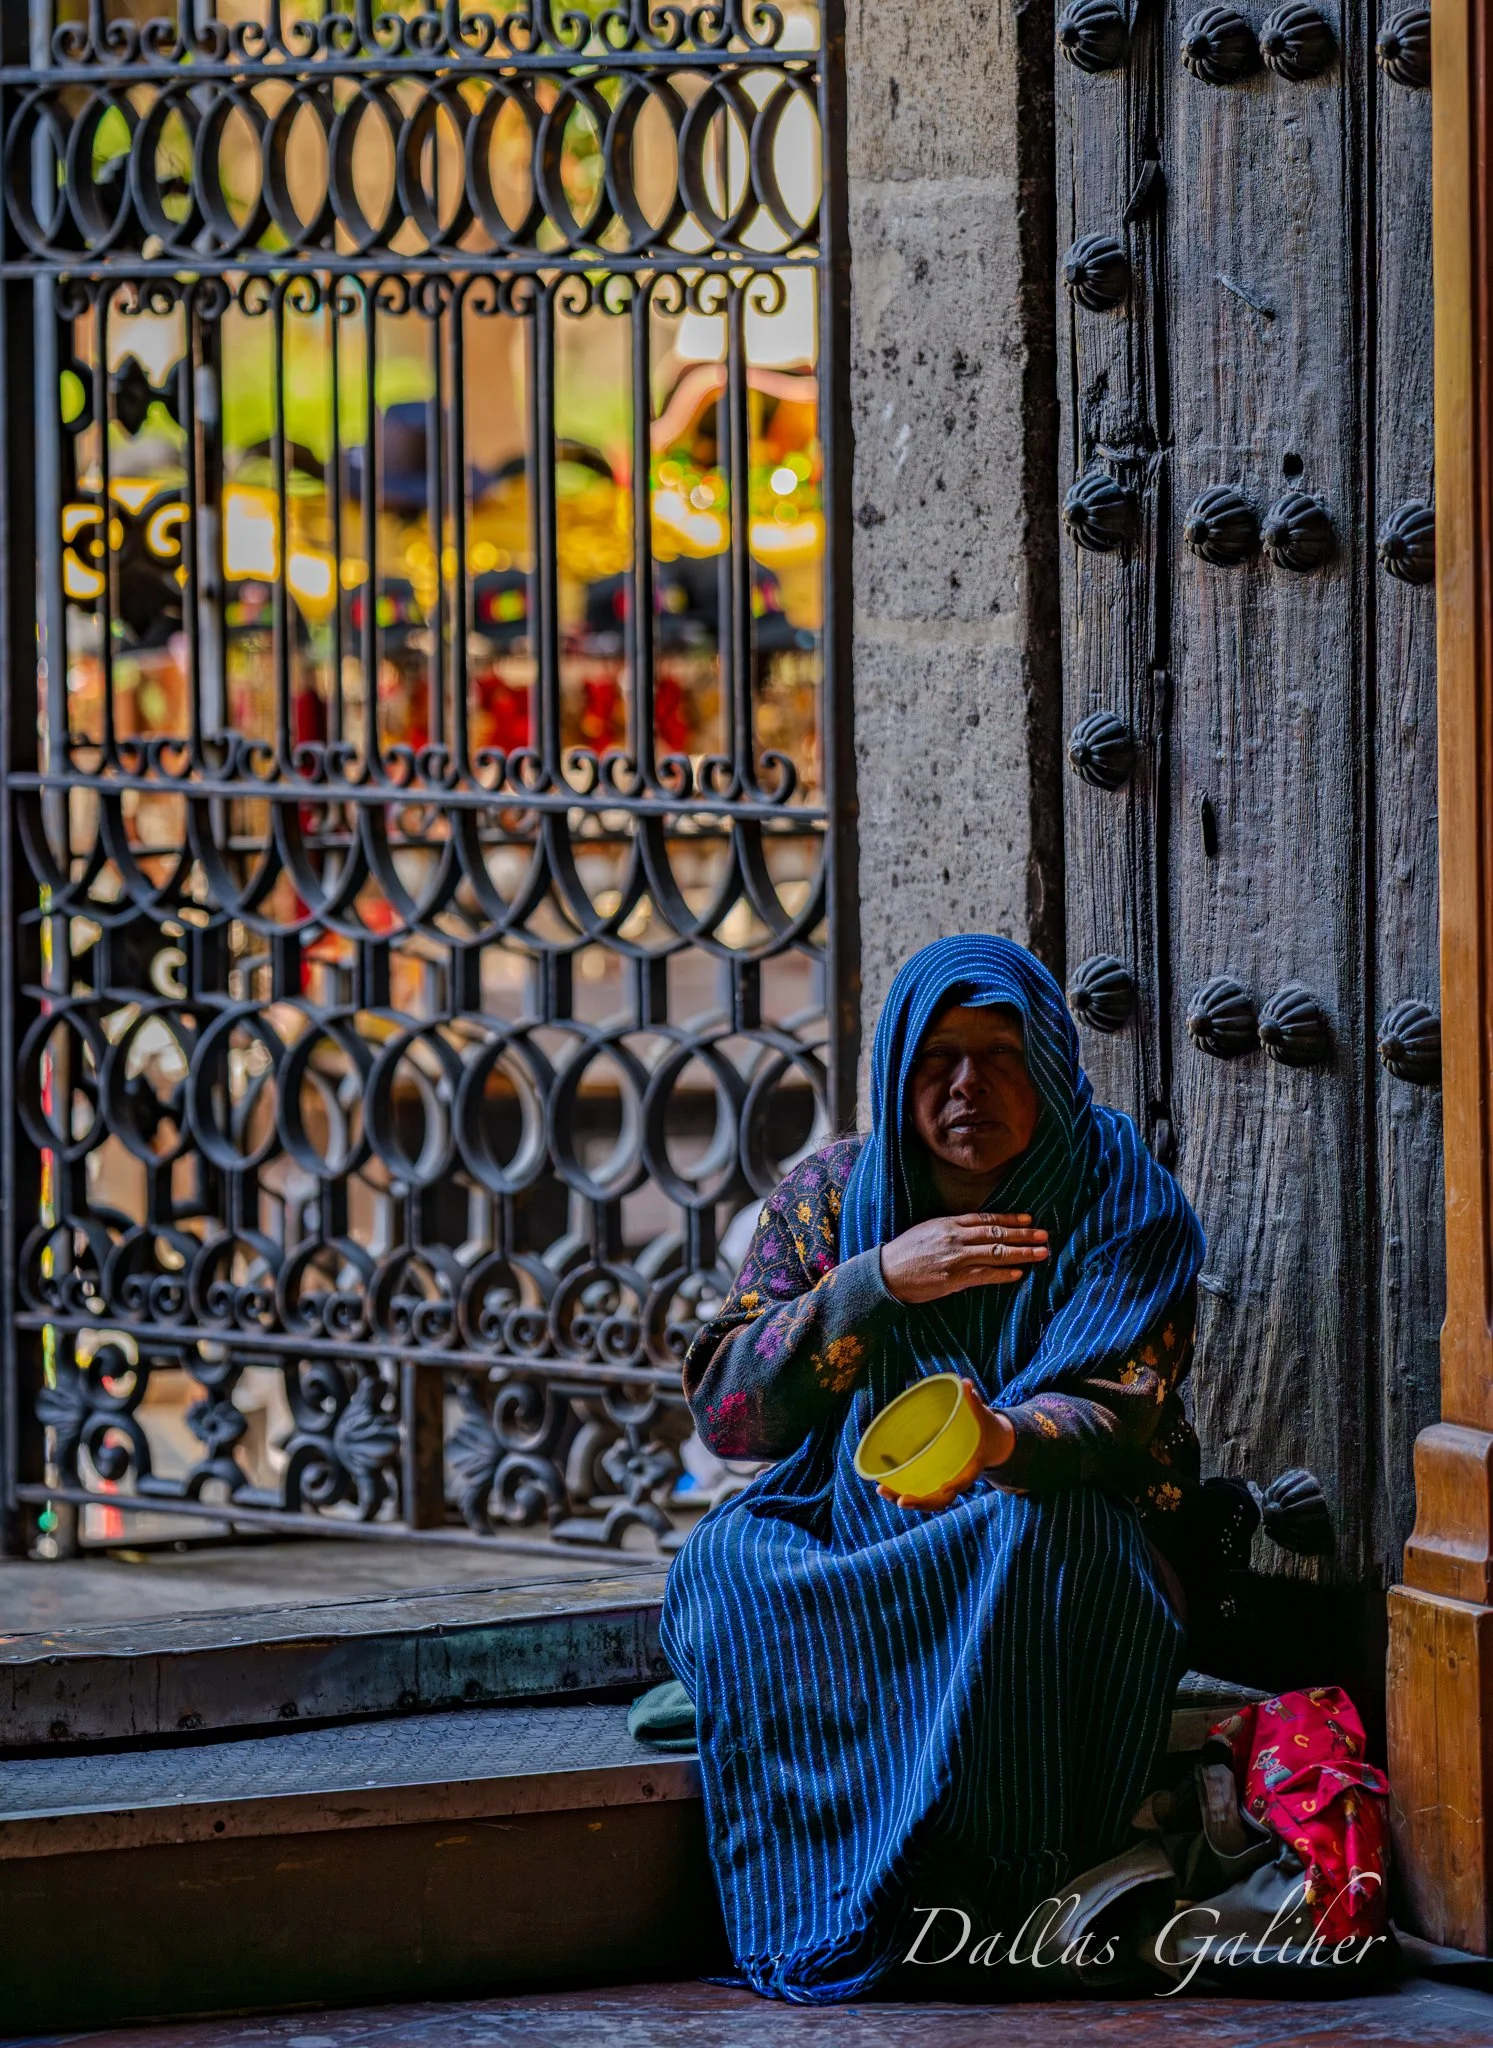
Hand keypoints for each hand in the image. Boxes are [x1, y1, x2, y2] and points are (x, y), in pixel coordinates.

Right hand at [878, 1212, 1048, 1305]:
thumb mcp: (929, 1230)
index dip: (1010, 1218)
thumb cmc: (906, 1251)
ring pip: (995, 1253)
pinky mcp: (953, 1279)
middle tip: (1044, 1236)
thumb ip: (954, 1229)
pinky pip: (983, 1276)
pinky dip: (1002, 1275)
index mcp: (949, 1224)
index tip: (1029, 1218)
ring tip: (1040, 1253)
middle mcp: (955, 1239)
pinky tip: (1018, 1274)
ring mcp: (955, 1259)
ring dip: (1021, 1254)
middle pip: (996, 1234)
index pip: (986, 1219)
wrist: (886, 1273)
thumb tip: (980, 1230)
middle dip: (1023, 1235)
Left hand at [878, 1378, 1015, 1511]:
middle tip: (901, 1500)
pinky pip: (920, 1489)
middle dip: (921, 1502)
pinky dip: (902, 1490)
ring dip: (905, 1499)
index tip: (944, 1488)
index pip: (965, 1480)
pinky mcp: (935, 1479)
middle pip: (941, 1499)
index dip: (955, 1485)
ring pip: (927, 1499)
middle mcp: (958, 1478)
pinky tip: (883, 1485)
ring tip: (882, 1491)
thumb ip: (973, 1401)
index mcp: (973, 1465)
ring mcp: (946, 1482)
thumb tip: (965, 1383)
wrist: (990, 1442)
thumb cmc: (983, 1427)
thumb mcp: (982, 1415)